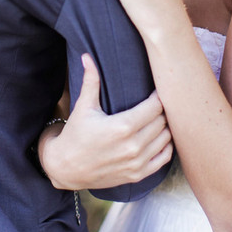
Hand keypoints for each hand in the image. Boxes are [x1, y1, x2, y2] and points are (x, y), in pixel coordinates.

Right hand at [38, 54, 172, 189]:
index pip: (155, 107)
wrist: (66, 168)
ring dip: (165, 127)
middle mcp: (133, 146)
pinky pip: (164, 158)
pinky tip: (160, 137)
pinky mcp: (137, 175)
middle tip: (159, 102)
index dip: (159, 96)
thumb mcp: (83, 107)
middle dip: (163, 110)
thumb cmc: (75, 134)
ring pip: (166, 139)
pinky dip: (166, 146)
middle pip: (163, 121)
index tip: (157, 90)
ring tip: (159, 117)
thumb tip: (87, 56)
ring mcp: (137, 163)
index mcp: (122, 127)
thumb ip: (91, 81)